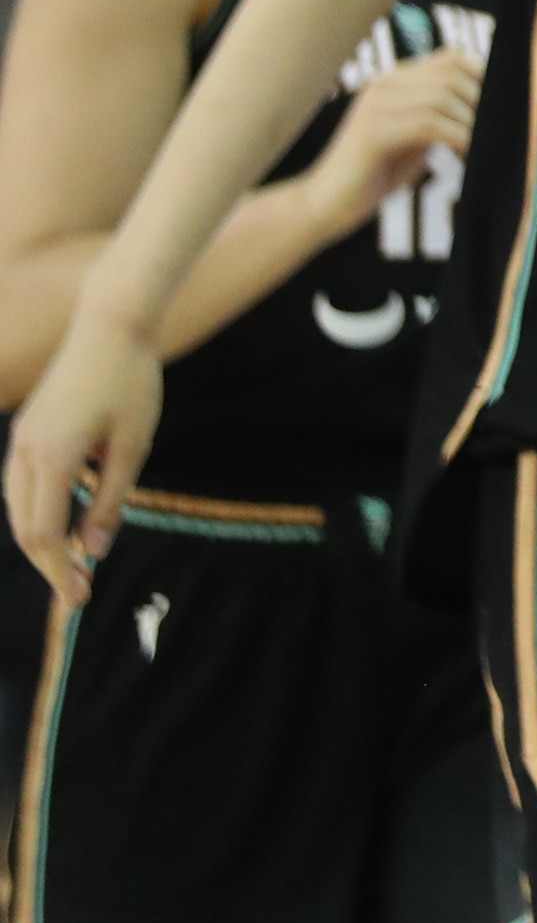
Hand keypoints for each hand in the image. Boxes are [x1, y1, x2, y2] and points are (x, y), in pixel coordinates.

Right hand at [7, 313, 160, 602]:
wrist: (111, 325)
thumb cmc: (131, 382)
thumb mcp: (132, 445)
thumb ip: (110, 499)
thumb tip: (94, 550)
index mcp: (51, 457)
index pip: (44, 533)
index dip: (60, 570)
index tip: (82, 596)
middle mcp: (25, 451)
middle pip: (24, 527)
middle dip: (50, 563)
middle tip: (80, 592)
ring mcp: (21, 438)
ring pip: (18, 507)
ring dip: (41, 538)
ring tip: (73, 565)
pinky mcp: (28, 428)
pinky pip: (22, 484)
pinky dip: (37, 511)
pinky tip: (62, 524)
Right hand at [303, 46, 481, 231]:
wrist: (328, 203)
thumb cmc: (379, 172)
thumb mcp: (420, 136)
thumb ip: (446, 115)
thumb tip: (496, 106)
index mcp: (397, 80)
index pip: (453, 57)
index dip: (485, 77)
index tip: (503, 109)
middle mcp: (385, 84)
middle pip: (452, 73)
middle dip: (483, 103)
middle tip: (496, 133)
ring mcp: (376, 105)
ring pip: (443, 96)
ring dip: (472, 125)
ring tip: (481, 149)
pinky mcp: (372, 132)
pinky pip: (427, 124)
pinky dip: (457, 139)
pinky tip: (464, 157)